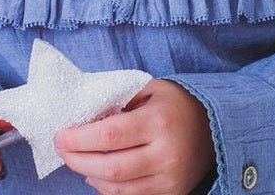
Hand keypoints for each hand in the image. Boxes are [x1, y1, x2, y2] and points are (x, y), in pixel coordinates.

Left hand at [54, 79, 214, 194]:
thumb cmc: (174, 103)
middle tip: (61, 149)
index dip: (79, 139)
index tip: (60, 135)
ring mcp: (169, 178)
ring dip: (89, 177)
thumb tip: (83, 116)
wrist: (215, 126)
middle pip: (110, 167)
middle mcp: (165, 153)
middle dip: (78, 160)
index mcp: (158, 121)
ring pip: (119, 189)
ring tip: (76, 161)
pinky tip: (96, 176)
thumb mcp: (149, 90)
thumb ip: (119, 100)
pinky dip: (109, 189)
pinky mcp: (171, 193)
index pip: (109, 136)